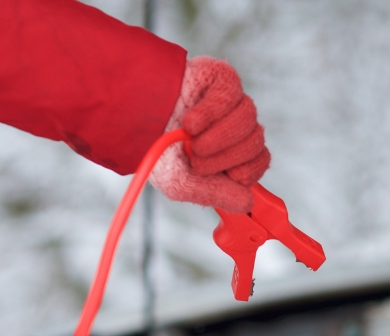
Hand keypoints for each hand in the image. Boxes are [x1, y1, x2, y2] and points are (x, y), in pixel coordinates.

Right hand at [150, 57, 270, 213]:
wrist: (130, 119)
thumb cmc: (153, 151)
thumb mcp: (180, 183)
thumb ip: (214, 194)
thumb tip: (248, 202)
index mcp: (230, 151)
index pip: (259, 160)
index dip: (247, 170)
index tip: (228, 175)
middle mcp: (233, 125)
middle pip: (255, 141)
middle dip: (226, 157)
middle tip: (197, 159)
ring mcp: (229, 100)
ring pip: (247, 118)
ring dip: (219, 136)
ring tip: (191, 140)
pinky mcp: (220, 78)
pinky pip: (231, 94)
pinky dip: (211, 112)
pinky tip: (190, 123)